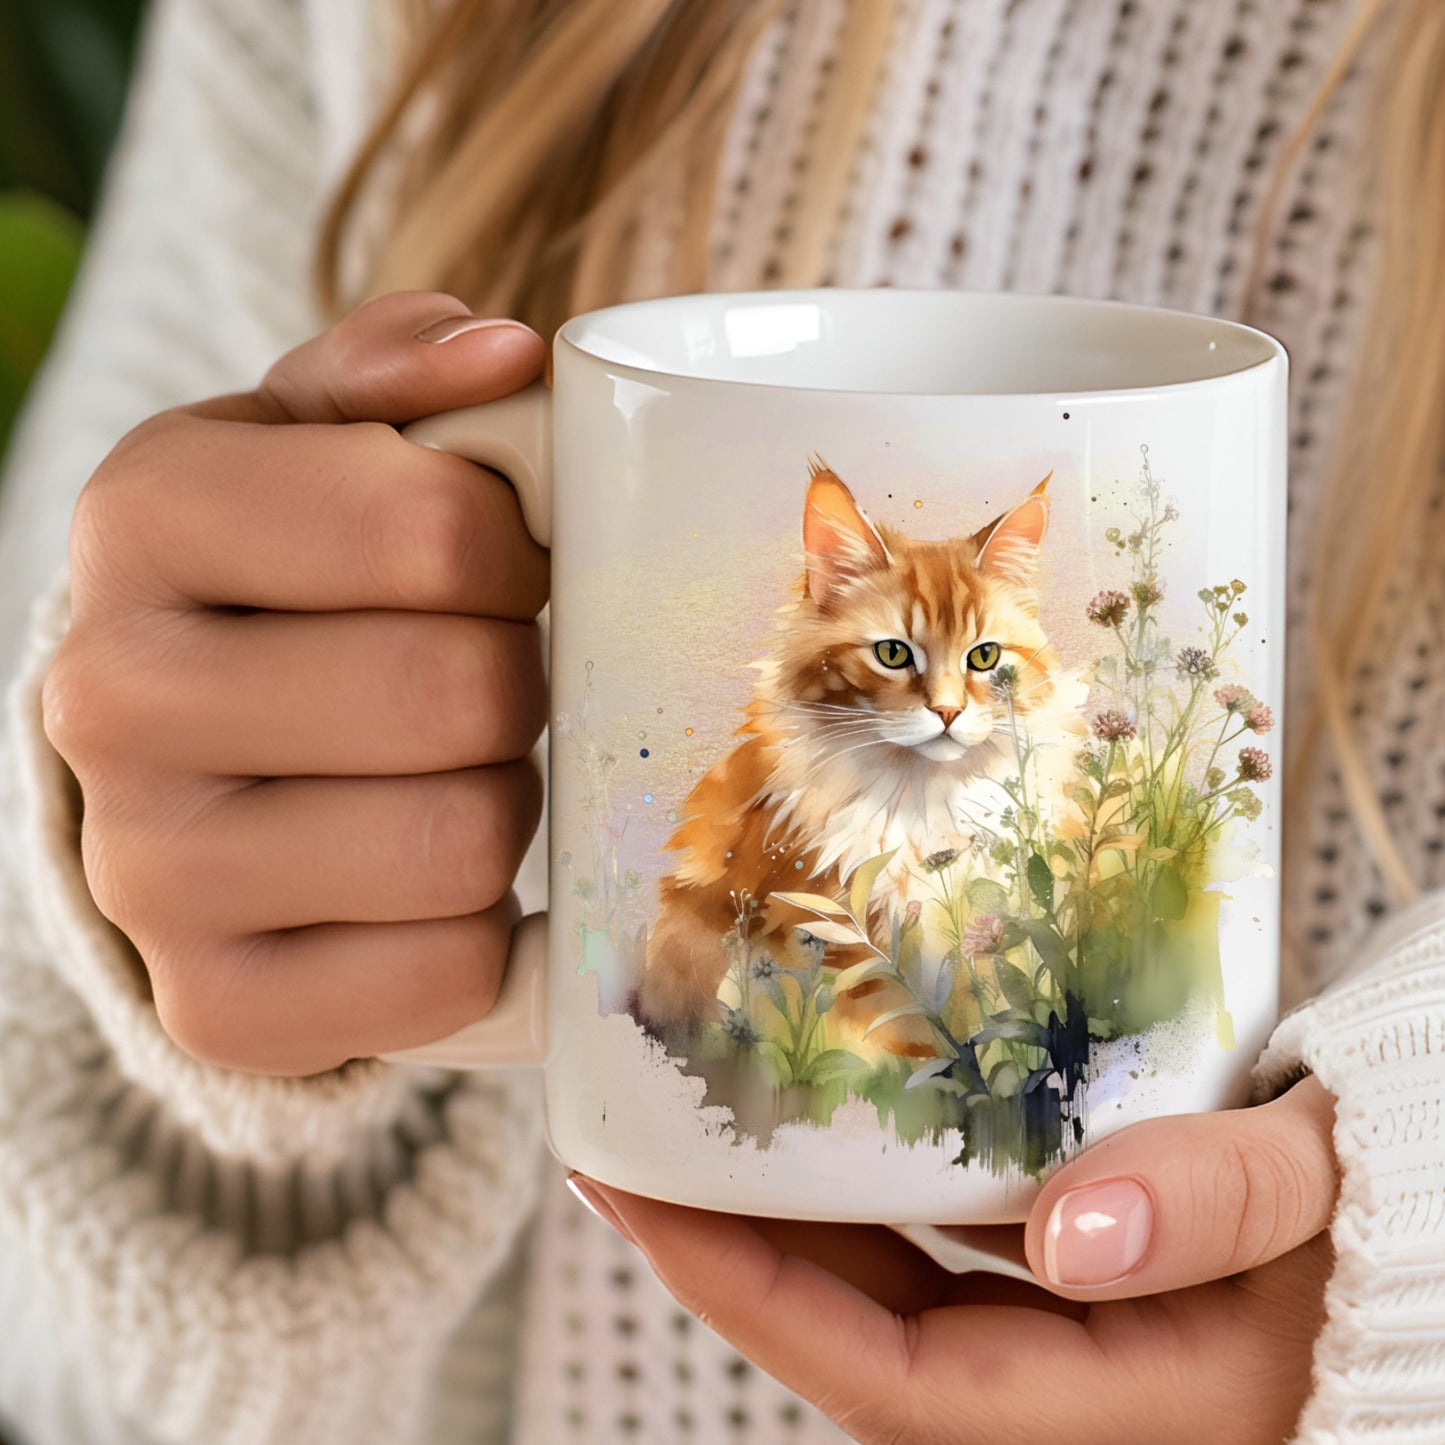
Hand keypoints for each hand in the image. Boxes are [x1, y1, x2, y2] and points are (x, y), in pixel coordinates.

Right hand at [43, 292, 548, 1074]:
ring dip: (503, 803)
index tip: (501, 569)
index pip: (436, 531)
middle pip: (459, 694)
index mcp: (146, 516)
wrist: (193, 770)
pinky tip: (436, 883)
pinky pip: (450, 974)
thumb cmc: (290, 587)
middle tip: (484, 683)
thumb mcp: (314, 449)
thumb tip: (505, 358)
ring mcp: (150, 871)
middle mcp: (112, 695)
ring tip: (453, 774)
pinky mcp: (219, 1004)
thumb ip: (398, 381)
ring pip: (463, 842)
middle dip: (515, 684)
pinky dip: (485, 928)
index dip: (518, 554)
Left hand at [573, 1077, 1337, 1444]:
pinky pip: (948, 1255)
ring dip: (794, 1220)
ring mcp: (1079, 1341)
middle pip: (863, 1336)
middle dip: (734, 1250)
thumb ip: (1221, 1203)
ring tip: (704, 1122)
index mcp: (1134, 1405)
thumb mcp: (1328, 1189)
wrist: (1430, 1204)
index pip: (890, 1378)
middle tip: (634, 1140)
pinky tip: (838, 1122)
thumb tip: (1072, 1231)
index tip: (634, 1195)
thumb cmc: (1401, 1201)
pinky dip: (877, 1198)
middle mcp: (1084, 1389)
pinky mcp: (1082, 1286)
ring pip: (897, 1292)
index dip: (747, 1293)